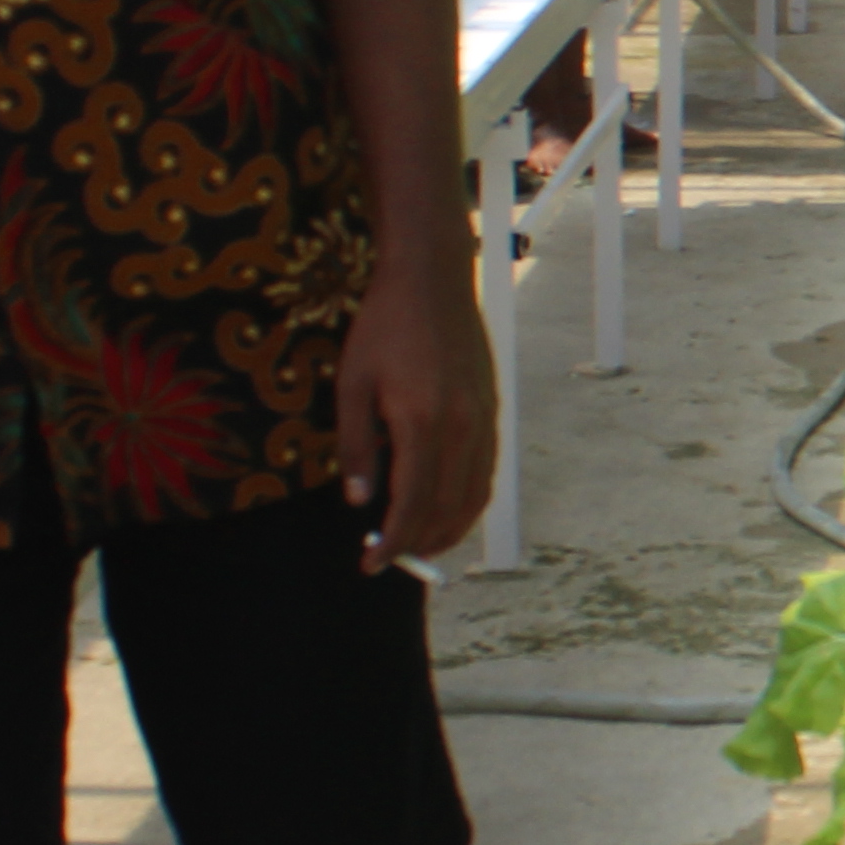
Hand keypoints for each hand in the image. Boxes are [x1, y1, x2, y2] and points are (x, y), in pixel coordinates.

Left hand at [336, 246, 497, 565]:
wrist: (433, 280)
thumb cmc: (384, 327)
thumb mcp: (353, 384)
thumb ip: (356, 446)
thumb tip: (359, 500)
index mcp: (422, 423)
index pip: (411, 504)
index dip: (393, 542)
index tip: (372, 564)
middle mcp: (461, 428)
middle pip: (447, 508)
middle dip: (420, 543)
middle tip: (392, 558)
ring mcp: (483, 421)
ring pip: (474, 495)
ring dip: (450, 529)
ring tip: (422, 544)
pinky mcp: (491, 411)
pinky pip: (486, 472)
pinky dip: (469, 501)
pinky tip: (448, 506)